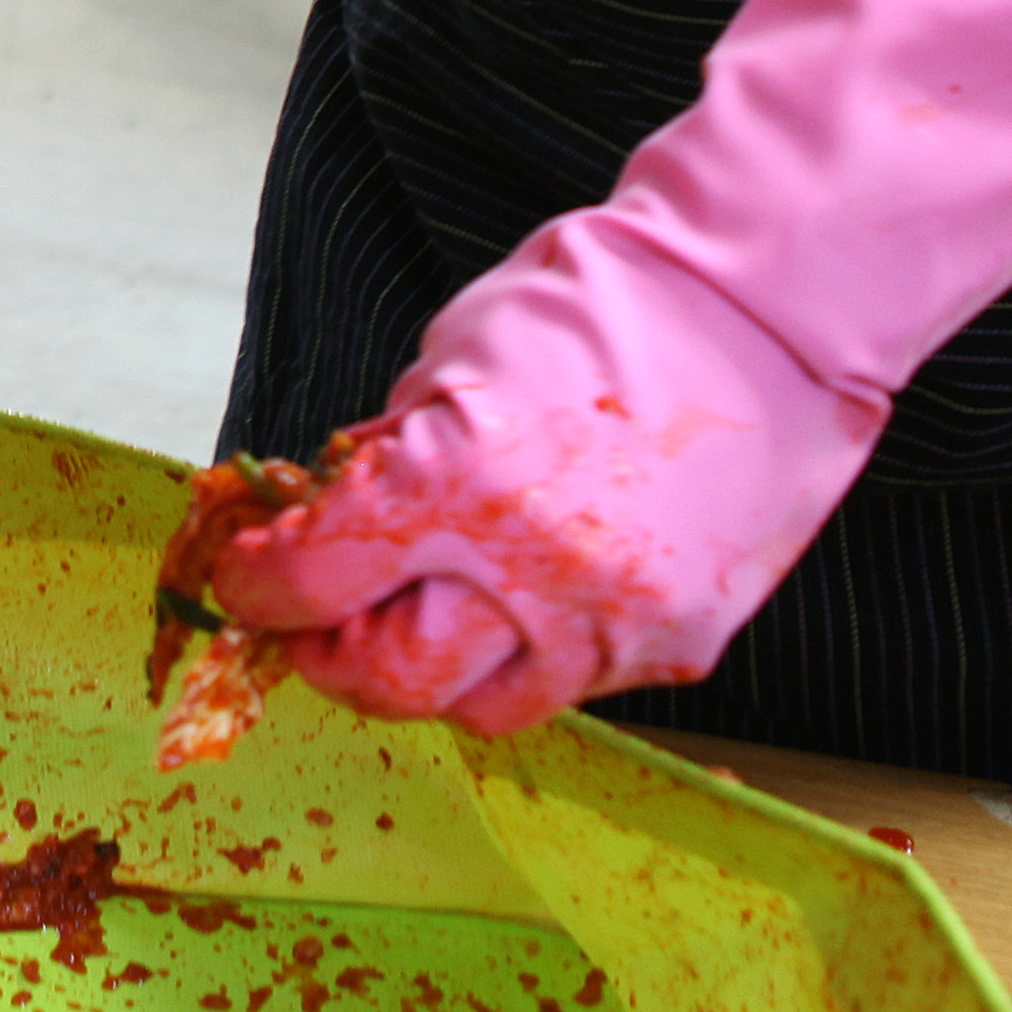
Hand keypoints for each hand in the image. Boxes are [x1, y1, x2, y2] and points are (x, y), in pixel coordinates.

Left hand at [191, 263, 866, 738]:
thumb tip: (330, 513)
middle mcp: (531, 574)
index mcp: (454, 485)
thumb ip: (390, 450)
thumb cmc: (605, 304)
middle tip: (313, 627)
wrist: (765, 309)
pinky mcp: (678, 644)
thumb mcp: (450, 355)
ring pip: (482, 706)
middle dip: (331, 657)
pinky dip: (527, 651)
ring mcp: (612, 623)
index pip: (313, 581)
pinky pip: (574, 684)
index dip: (258, 584)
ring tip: (416, 618)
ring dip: (430, 671)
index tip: (246, 574)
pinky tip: (522, 594)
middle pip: (389, 680)